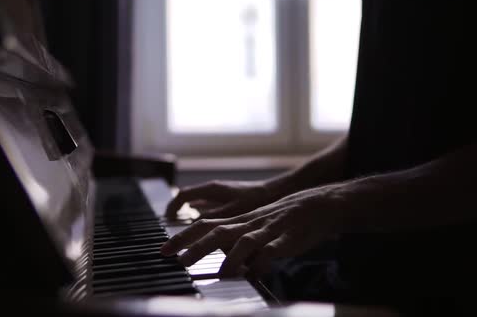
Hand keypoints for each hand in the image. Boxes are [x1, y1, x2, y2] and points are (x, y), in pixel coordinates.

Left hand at [161, 184, 348, 276]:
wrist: (316, 205)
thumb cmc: (282, 219)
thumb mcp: (255, 225)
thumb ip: (235, 239)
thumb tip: (219, 259)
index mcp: (239, 221)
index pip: (204, 225)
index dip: (182, 237)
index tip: (164, 251)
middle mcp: (248, 224)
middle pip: (217, 231)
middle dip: (196, 246)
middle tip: (179, 261)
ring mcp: (267, 231)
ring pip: (244, 241)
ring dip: (230, 257)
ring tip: (220, 274)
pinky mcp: (286, 240)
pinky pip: (271, 252)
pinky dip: (261, 263)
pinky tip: (254, 275)